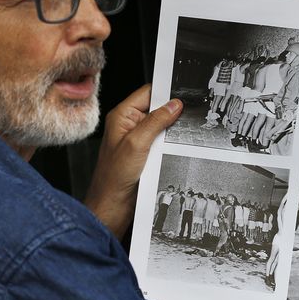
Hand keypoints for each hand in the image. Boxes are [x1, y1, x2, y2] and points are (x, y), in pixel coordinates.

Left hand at [85, 85, 182, 239]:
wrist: (111, 207)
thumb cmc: (113, 178)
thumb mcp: (137, 144)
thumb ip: (155, 121)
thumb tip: (174, 105)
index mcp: (122, 116)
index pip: (147, 93)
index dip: (165, 92)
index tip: (183, 94)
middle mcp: (129, 126)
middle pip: (157, 110)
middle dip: (172, 113)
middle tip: (187, 116)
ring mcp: (138, 141)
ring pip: (162, 128)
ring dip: (172, 132)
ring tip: (179, 137)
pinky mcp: (145, 155)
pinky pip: (163, 144)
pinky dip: (171, 145)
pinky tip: (175, 150)